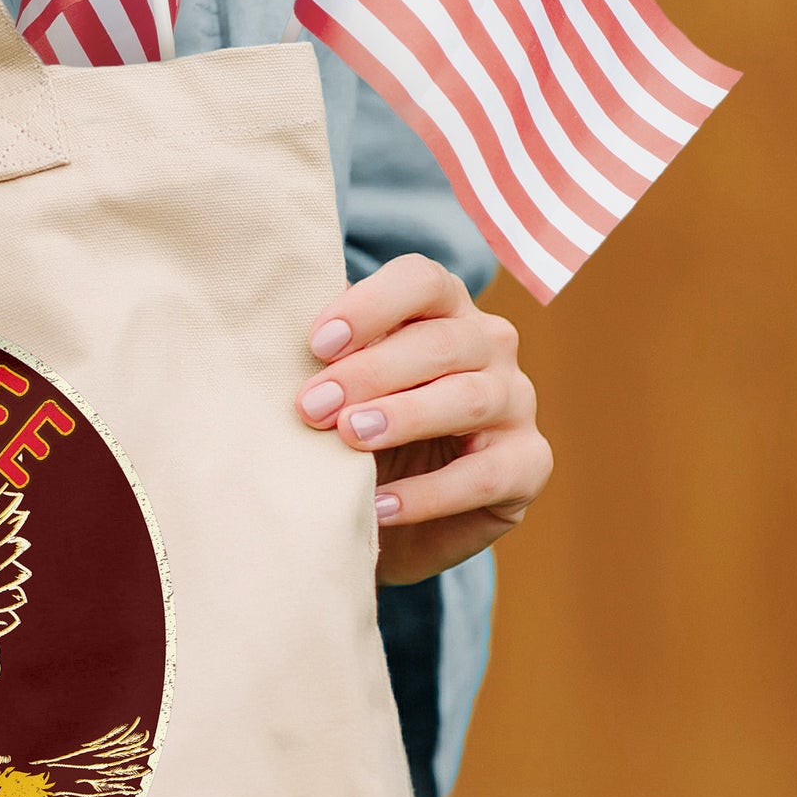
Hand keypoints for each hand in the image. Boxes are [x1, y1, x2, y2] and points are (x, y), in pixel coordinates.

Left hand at [296, 255, 552, 584]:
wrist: (388, 515)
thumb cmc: (355, 430)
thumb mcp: (337, 388)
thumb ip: (324, 357)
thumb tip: (268, 331)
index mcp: (443, 309)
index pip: (422, 281)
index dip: (370, 306)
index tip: (315, 344)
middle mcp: (489, 345)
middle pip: (442, 341)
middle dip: (371, 372)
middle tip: (312, 406)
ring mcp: (516, 402)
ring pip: (469, 397)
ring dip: (404, 417)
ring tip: (351, 438)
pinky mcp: (528, 464)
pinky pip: (486, 474)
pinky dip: (430, 492)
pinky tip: (380, 505)